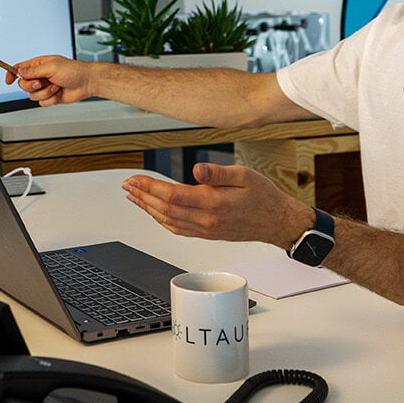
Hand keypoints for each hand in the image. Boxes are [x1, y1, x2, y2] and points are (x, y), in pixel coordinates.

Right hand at [8, 55, 92, 105]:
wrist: (86, 82)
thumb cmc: (73, 70)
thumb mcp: (51, 67)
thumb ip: (34, 71)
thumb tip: (20, 71)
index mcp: (38, 65)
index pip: (19, 69)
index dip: (11, 74)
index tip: (8, 80)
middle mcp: (40, 76)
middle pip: (23, 85)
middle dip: (31, 86)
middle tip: (41, 83)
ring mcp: (44, 87)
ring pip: (32, 95)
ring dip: (45, 93)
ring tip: (56, 87)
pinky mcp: (50, 97)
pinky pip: (42, 102)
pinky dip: (50, 99)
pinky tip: (58, 93)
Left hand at [122, 162, 311, 247]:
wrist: (276, 221)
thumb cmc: (263, 196)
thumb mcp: (245, 175)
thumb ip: (218, 173)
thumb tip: (197, 169)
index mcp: (214, 203)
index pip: (172, 195)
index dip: (149, 187)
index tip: (135, 178)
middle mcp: (206, 220)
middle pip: (164, 209)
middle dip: (142, 196)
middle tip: (127, 185)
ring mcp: (205, 229)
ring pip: (167, 221)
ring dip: (147, 208)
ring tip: (133, 197)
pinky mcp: (207, 233)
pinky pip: (177, 229)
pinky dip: (161, 220)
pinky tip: (154, 211)